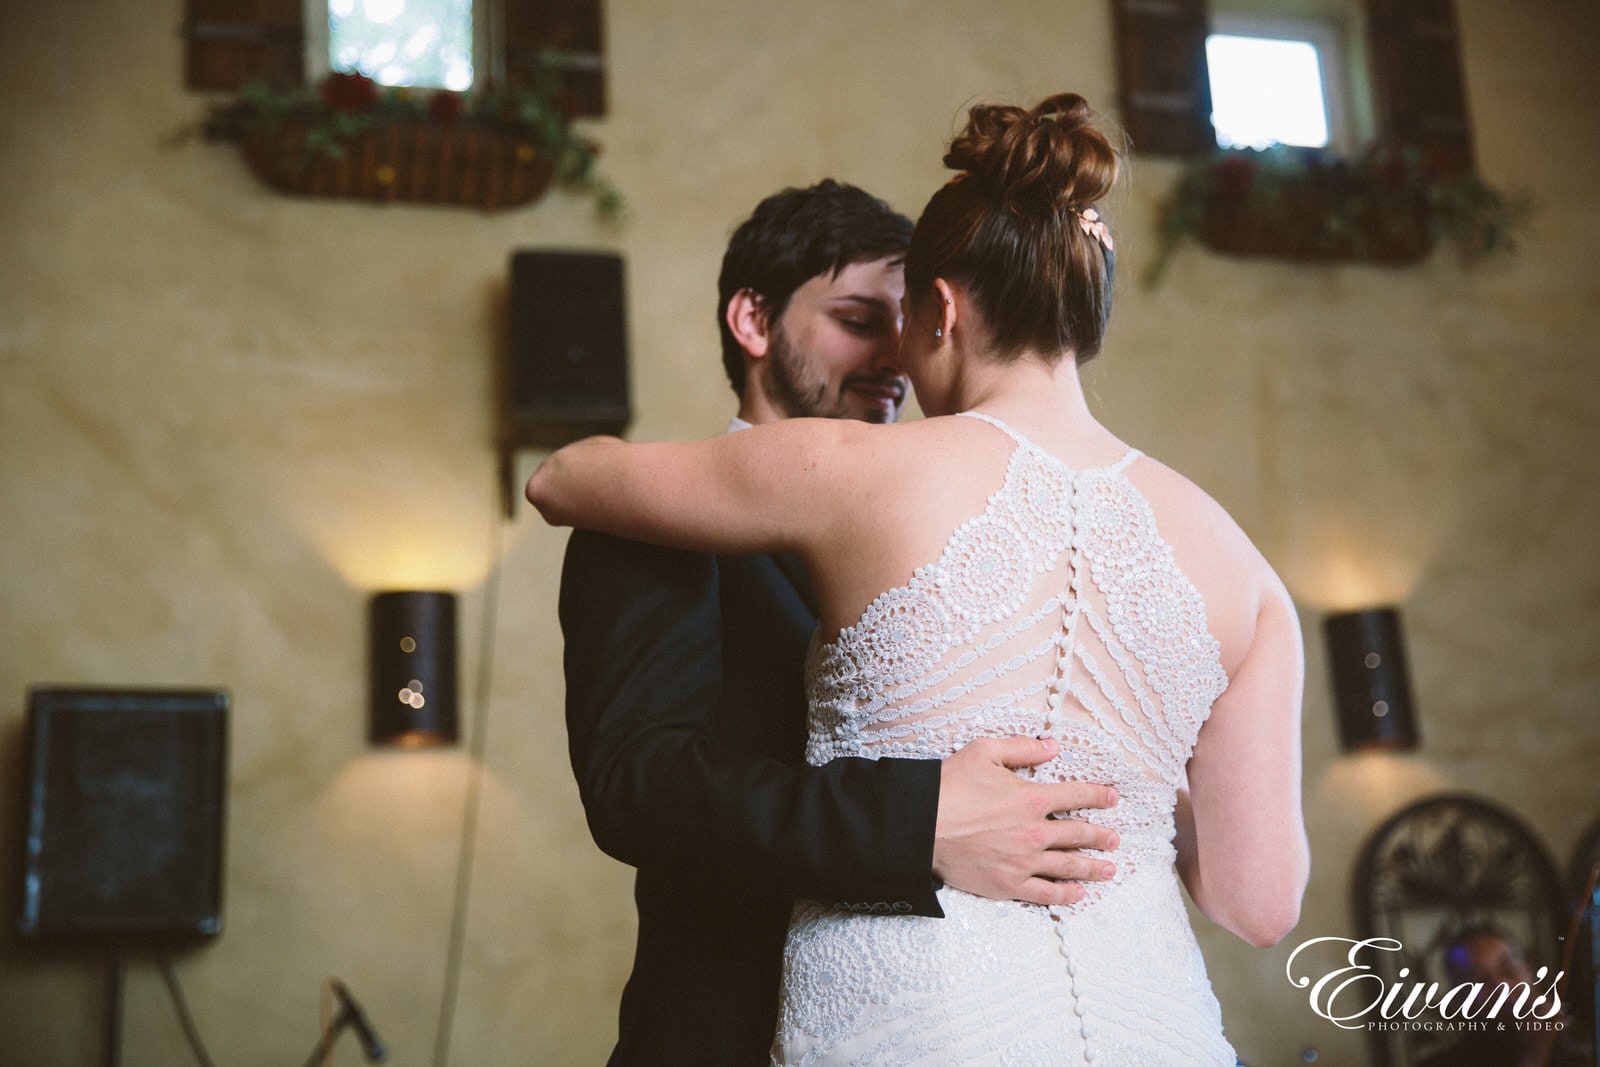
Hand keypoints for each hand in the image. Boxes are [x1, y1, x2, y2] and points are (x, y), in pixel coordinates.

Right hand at [932, 736, 1117, 906]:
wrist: (920, 827)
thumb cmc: (948, 786)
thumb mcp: (983, 752)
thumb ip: (1022, 748)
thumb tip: (1052, 746)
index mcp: (1031, 798)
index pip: (1077, 795)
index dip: (1099, 796)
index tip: (1112, 798)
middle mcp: (1035, 832)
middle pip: (1079, 834)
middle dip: (1101, 835)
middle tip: (1114, 839)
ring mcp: (1024, 862)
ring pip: (1069, 866)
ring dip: (1092, 867)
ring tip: (1109, 868)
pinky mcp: (1009, 885)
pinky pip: (1046, 894)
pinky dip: (1066, 895)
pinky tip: (1078, 894)